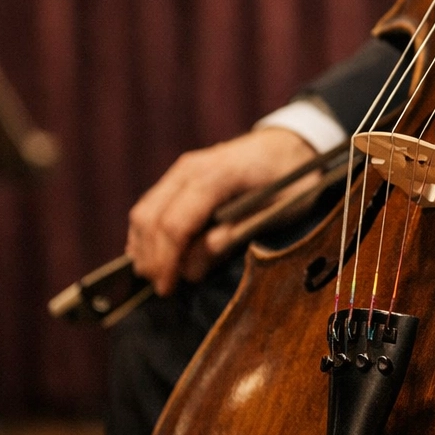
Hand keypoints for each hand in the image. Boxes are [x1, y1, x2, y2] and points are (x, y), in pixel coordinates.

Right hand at [126, 126, 318, 294]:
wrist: (289, 144)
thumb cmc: (291, 181)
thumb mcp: (277, 211)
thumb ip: (233, 236)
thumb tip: (191, 265)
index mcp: (216, 175)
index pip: (175, 224)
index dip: (166, 261)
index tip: (167, 289)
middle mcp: (189, 168)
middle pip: (150, 219)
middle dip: (153, 259)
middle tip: (164, 289)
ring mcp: (180, 169)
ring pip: (143, 212)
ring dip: (145, 248)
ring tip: (160, 276)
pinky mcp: (177, 176)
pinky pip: (150, 205)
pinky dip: (147, 233)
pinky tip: (156, 255)